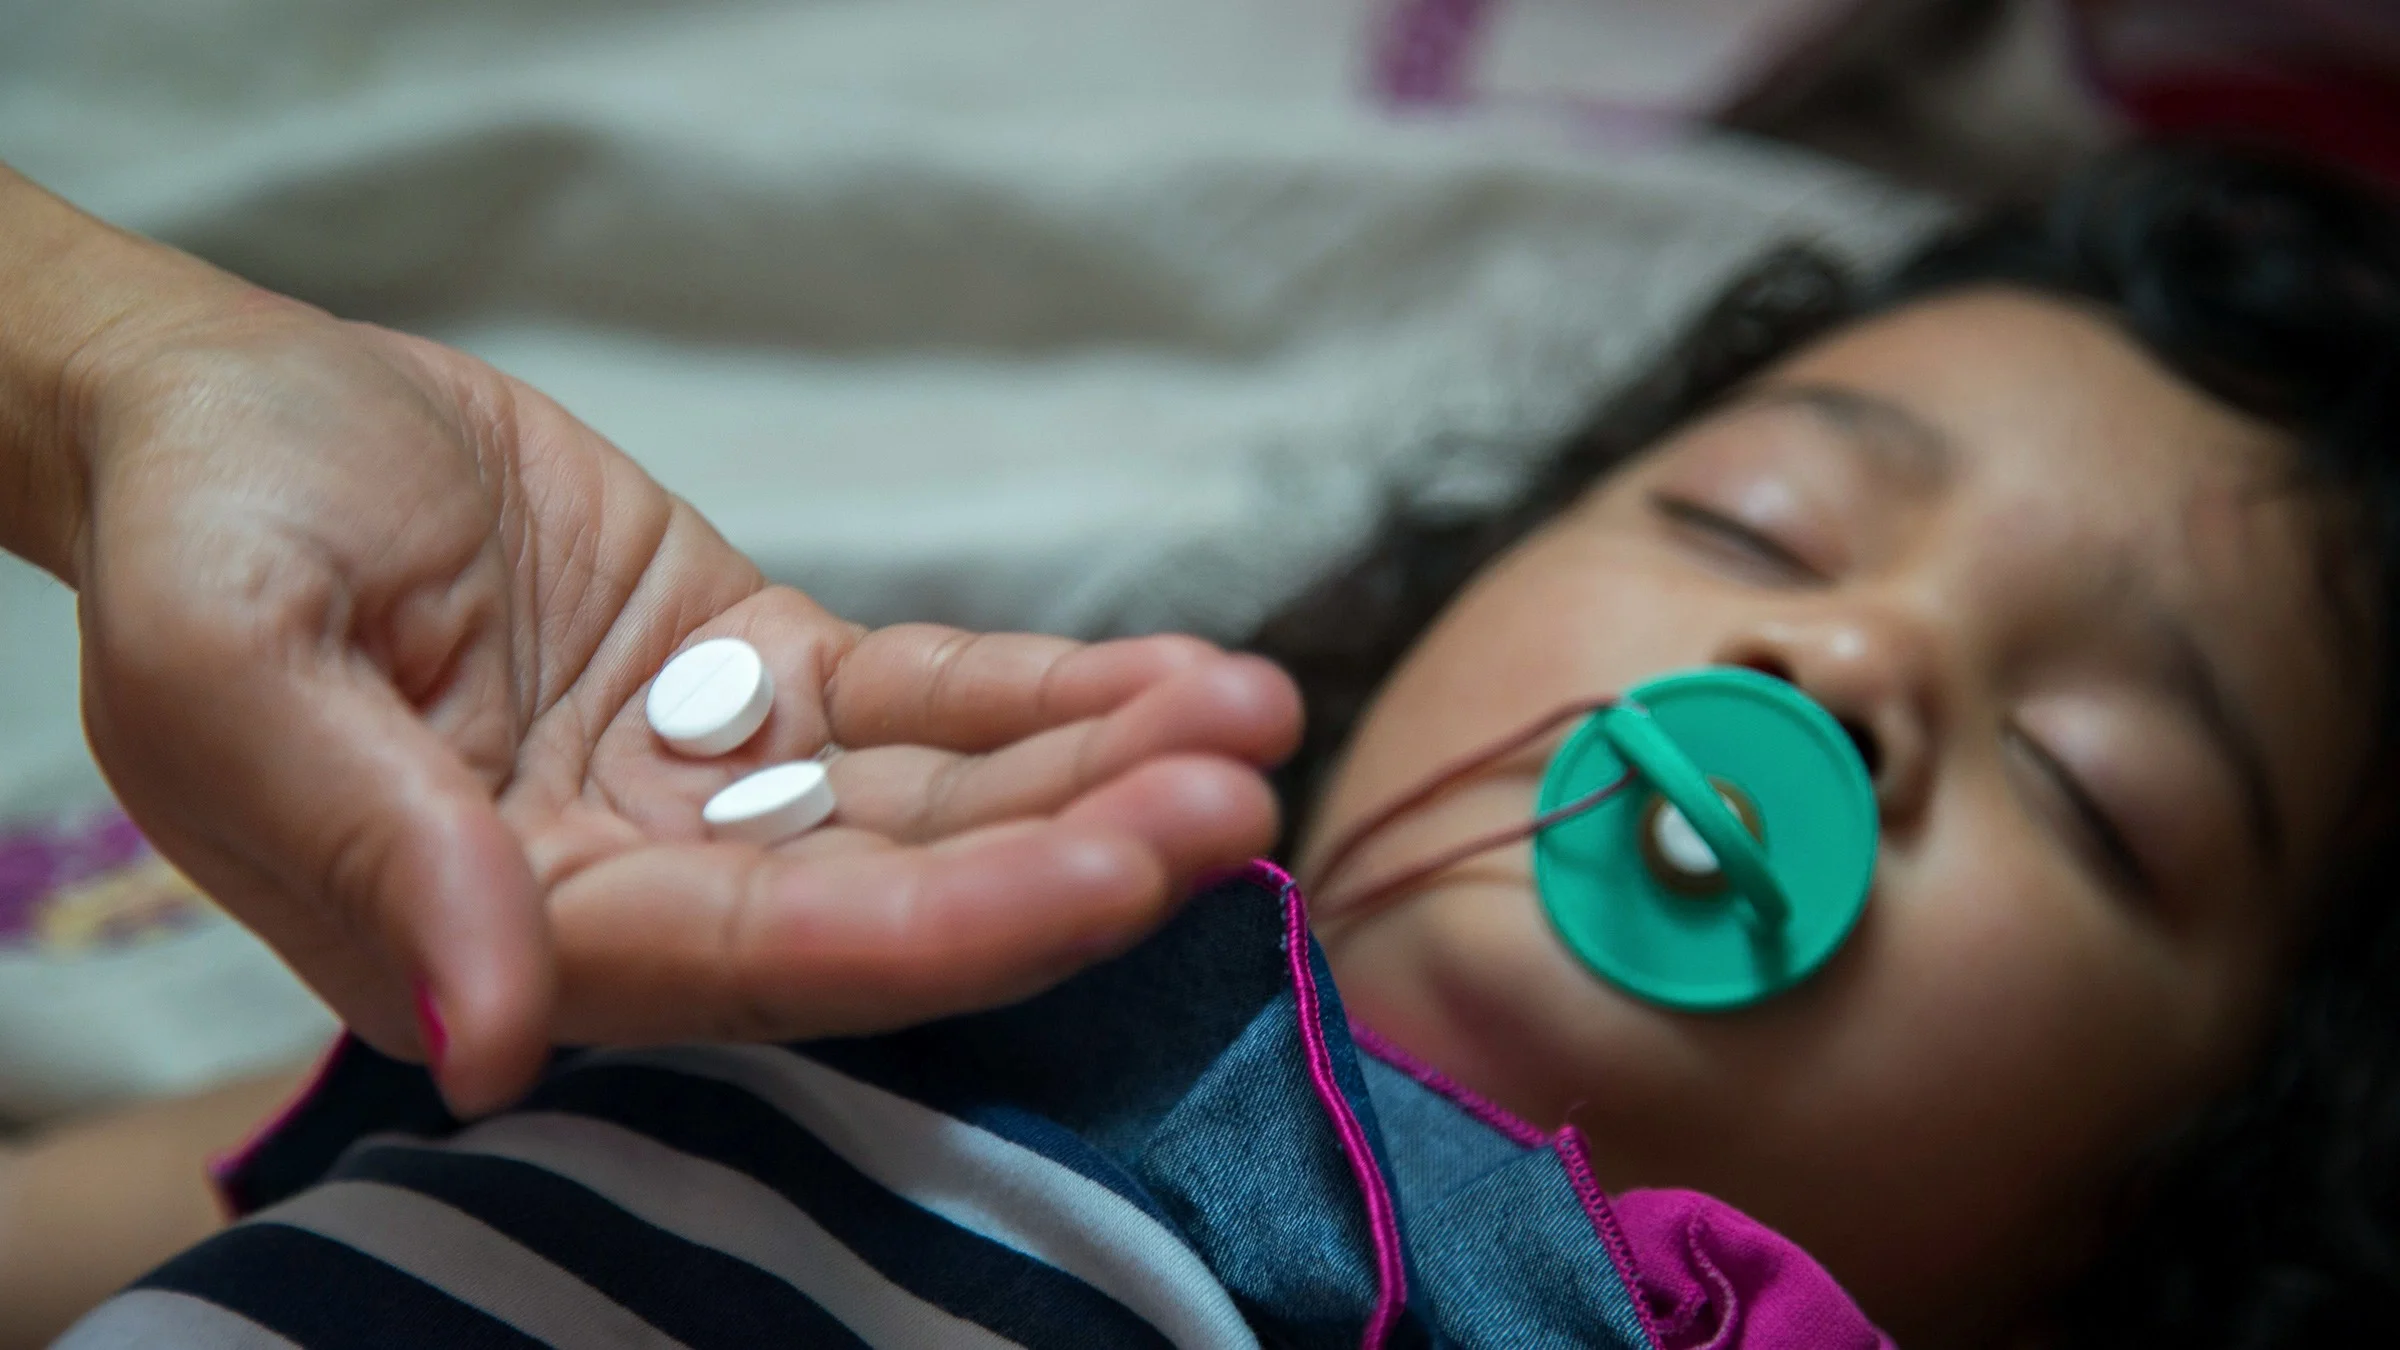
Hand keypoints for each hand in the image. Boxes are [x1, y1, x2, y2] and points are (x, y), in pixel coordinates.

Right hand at [43, 275, 1296, 1114]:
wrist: (236, 410)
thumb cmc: (209, 522)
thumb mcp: (229, 658)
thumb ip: (366, 845)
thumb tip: (486, 1039)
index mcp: (501, 930)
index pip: (756, 960)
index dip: (941, 928)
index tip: (1113, 874)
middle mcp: (631, 891)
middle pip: (887, 904)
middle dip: (1067, 859)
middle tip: (1232, 799)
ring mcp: (714, 791)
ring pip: (935, 808)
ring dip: (1097, 773)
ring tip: (1248, 720)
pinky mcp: (766, 686)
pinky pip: (929, 705)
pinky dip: (1051, 697)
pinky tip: (1181, 679)